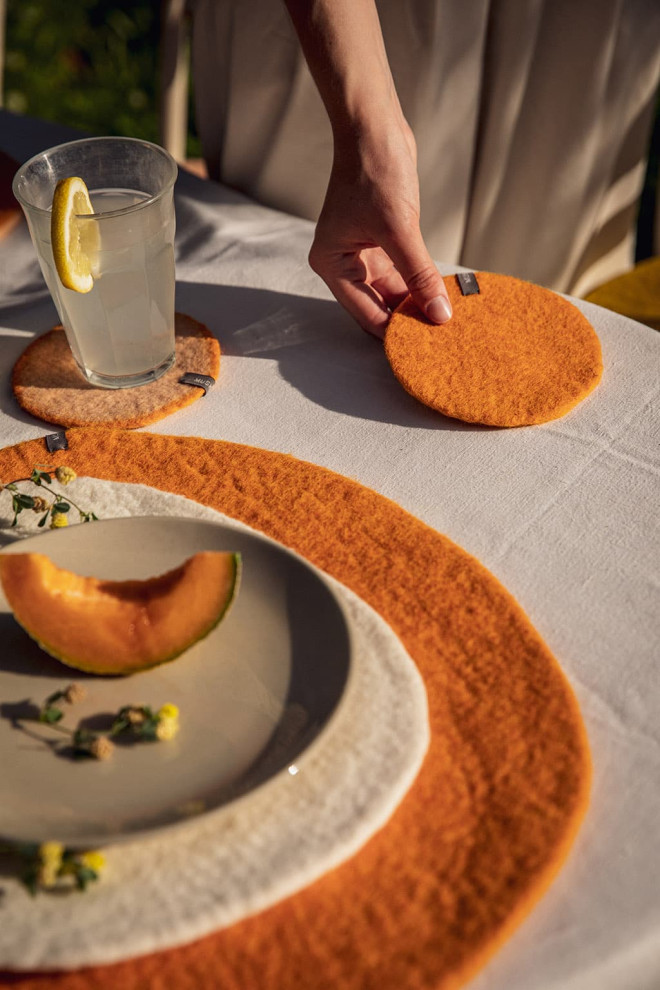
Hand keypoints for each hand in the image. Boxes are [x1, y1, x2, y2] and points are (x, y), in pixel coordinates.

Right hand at [309, 121, 452, 337]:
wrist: (375, 127)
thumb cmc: (373, 171)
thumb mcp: (400, 229)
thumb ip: (420, 275)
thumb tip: (440, 314)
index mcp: (333, 264)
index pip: (366, 314)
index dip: (395, 331)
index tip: (424, 348)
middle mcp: (344, 262)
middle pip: (378, 306)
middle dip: (408, 319)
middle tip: (439, 339)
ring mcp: (363, 252)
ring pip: (393, 291)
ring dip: (417, 302)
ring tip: (445, 320)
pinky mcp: (383, 240)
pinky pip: (403, 273)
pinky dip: (420, 283)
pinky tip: (442, 295)